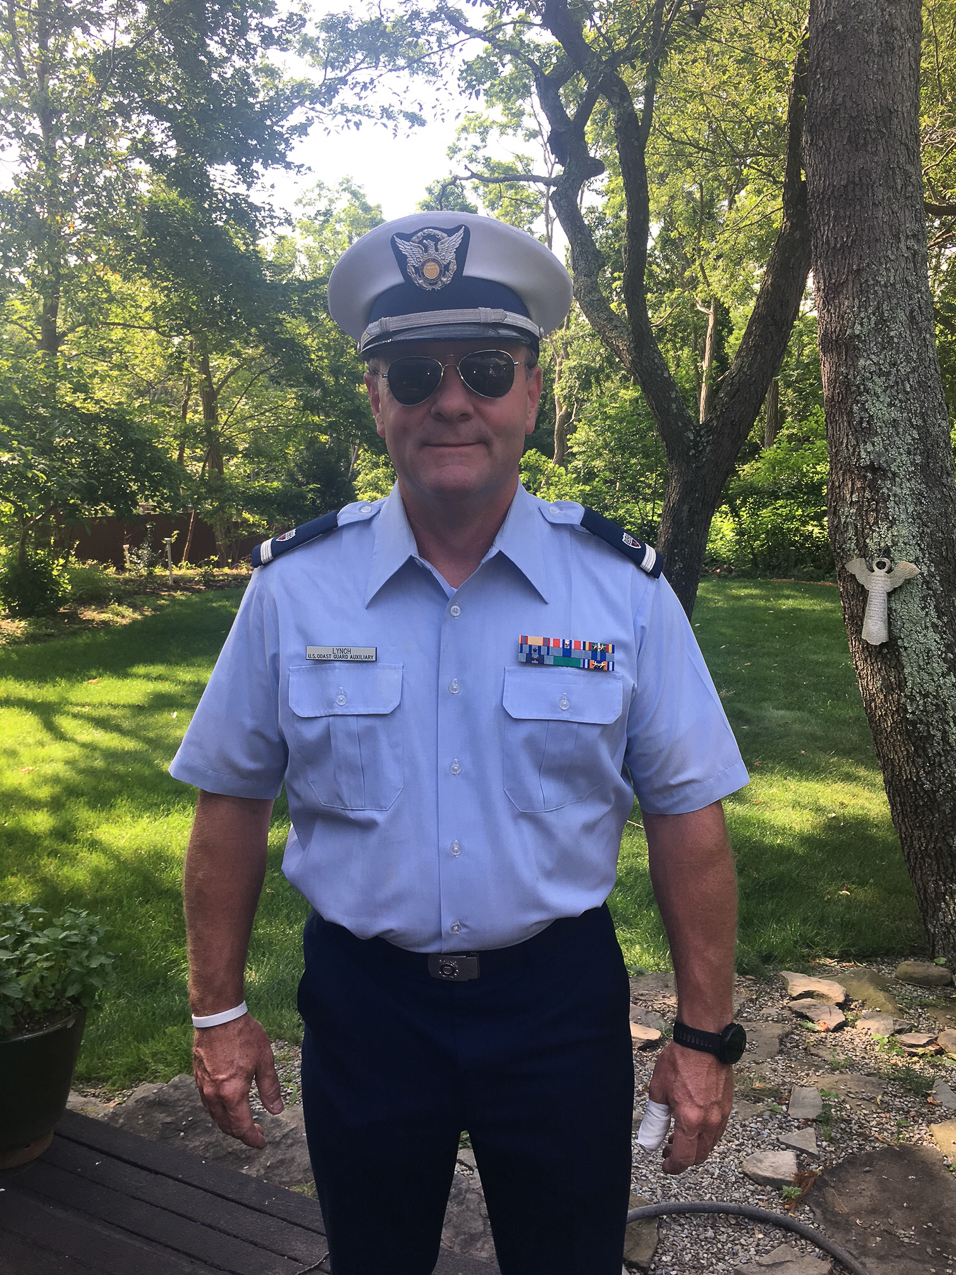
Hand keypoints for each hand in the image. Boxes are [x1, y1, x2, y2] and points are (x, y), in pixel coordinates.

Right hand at [192, 1013, 283, 1147]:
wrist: (218, 1016)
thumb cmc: (242, 1035)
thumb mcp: (264, 1060)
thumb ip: (270, 1088)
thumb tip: (276, 1109)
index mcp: (232, 1093)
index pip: (241, 1127)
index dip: (252, 1138)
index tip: (260, 1142)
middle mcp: (214, 1095)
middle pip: (226, 1126)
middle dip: (241, 1133)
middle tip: (255, 1133)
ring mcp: (203, 1087)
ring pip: (215, 1116)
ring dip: (228, 1124)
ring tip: (242, 1122)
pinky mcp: (198, 1077)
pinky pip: (207, 1103)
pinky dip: (218, 1111)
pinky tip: (227, 1105)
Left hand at [647, 1041, 732, 1173]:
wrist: (704, 1041)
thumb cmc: (680, 1061)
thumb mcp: (658, 1090)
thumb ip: (655, 1119)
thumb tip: (651, 1140)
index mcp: (691, 1121)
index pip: (684, 1158)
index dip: (672, 1167)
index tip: (665, 1166)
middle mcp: (710, 1122)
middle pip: (699, 1155)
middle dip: (683, 1158)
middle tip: (668, 1150)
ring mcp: (722, 1115)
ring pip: (710, 1144)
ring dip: (695, 1147)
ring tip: (678, 1136)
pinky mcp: (728, 1106)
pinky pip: (718, 1130)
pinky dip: (705, 1135)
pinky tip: (693, 1123)